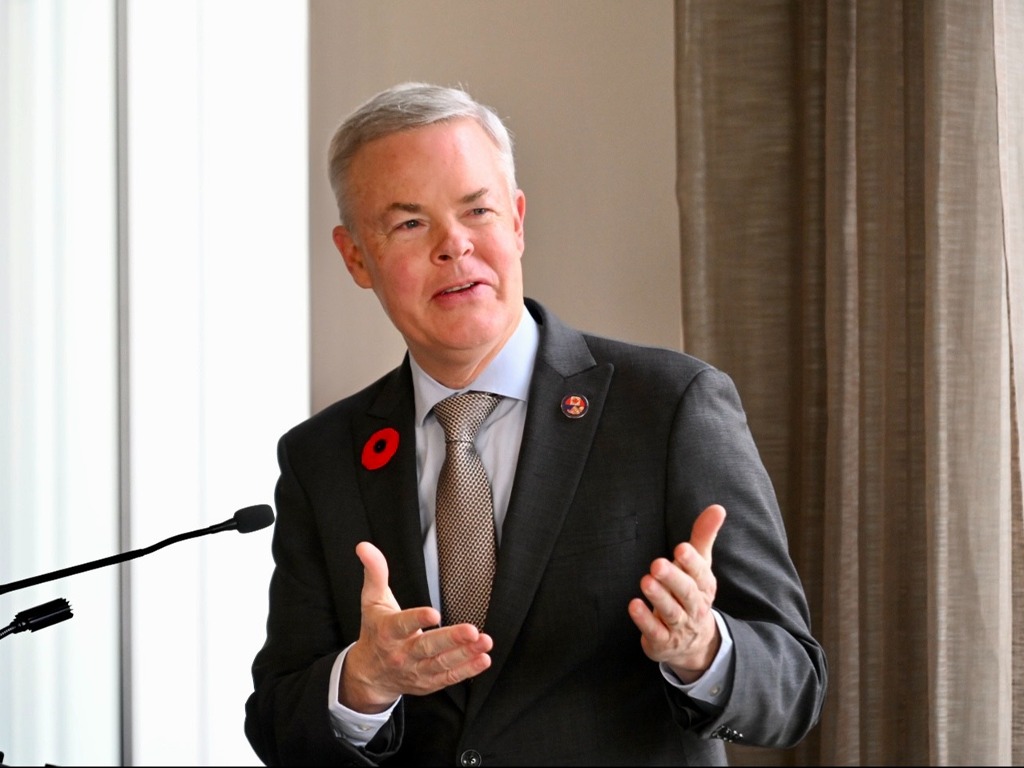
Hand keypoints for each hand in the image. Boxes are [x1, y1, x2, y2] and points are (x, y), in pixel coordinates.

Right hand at [339, 541, 493, 712]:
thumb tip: (364, 546)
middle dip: (450, 640)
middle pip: (427, 647)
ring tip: (484, 642)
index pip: (402, 625)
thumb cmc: (374, 631)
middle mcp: (402, 654)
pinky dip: (467, 671)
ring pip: (441, 664)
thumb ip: (375, 572)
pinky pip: (449, 678)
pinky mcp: (428, 683)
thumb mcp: (372, 601)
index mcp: (387, 632)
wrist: (369, 675)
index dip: (417, 619)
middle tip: (472, 631)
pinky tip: (483, 659)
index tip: (434, 613)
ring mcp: (415, 671)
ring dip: (465, 654)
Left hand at [628, 503, 725, 683]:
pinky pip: (655, 631)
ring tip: (646, 581)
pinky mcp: (663, 641)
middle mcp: (695, 607)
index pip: (701, 574)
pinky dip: (644, 620)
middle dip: (673, 579)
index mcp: (704, 587)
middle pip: (686, 593)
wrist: (695, 644)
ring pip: (671, 612)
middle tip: (657, 565)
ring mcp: (680, 626)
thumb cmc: (693, 593)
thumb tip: (717, 508)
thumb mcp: (700, 567)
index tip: (681, 548)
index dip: (692, 562)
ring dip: (658, 597)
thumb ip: (703, 537)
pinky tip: (633, 605)